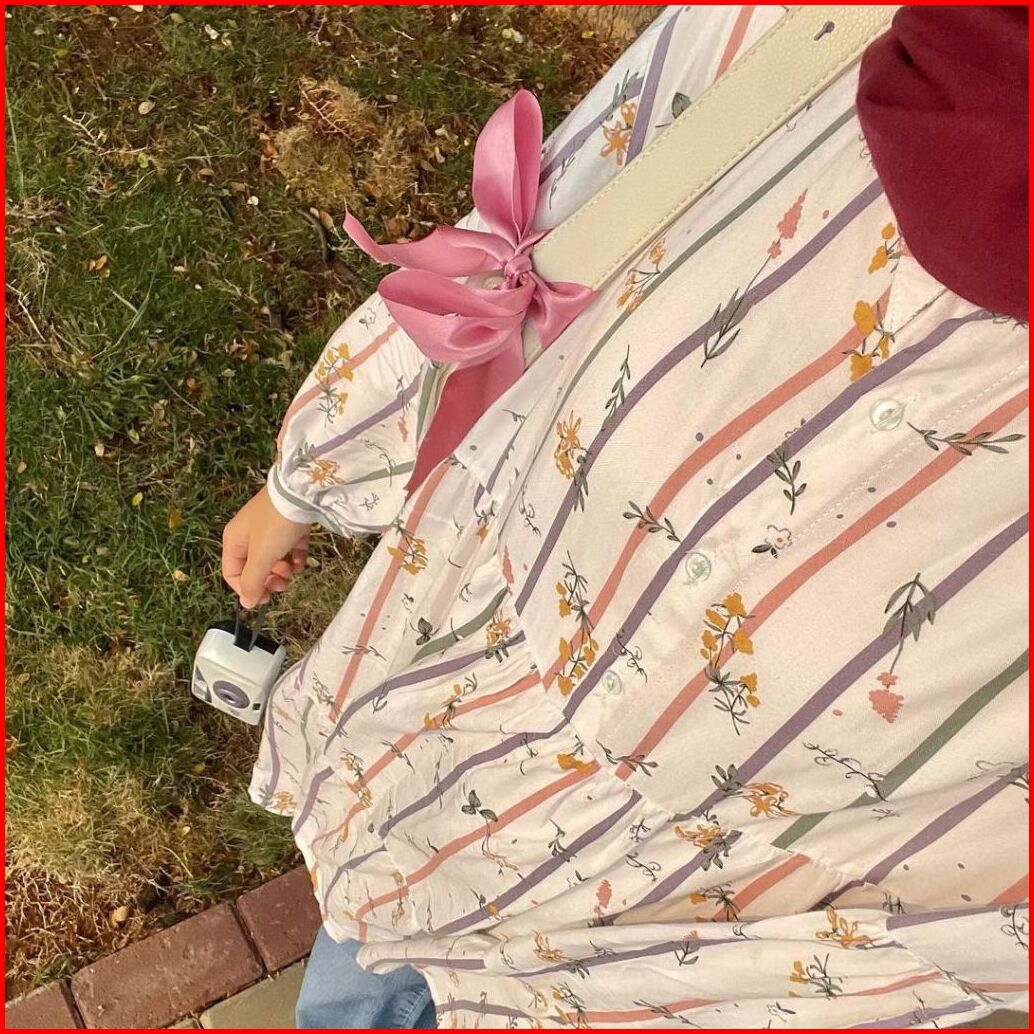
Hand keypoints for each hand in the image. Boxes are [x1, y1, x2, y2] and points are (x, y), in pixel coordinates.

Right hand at [222, 485, 310, 607]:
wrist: (301, 492)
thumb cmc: (276, 525)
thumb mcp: (261, 556)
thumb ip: (253, 581)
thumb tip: (246, 604)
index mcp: (234, 541)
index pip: (232, 574)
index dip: (248, 590)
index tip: (266, 598)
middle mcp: (248, 534)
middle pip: (255, 567)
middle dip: (269, 579)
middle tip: (284, 585)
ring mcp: (269, 528)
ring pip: (273, 558)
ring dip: (284, 569)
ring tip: (293, 570)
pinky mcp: (289, 524)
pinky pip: (289, 547)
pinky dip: (295, 556)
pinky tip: (302, 559)